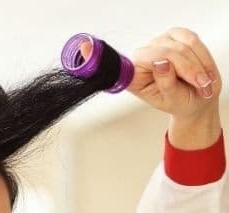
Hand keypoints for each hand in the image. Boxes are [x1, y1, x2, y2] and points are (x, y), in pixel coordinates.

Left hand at [80, 27, 221, 120]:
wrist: (195, 99)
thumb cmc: (180, 102)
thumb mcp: (172, 99)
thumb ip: (166, 82)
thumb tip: (161, 61)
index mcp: (132, 77)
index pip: (120, 66)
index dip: (101, 57)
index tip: (84, 49)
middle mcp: (141, 58)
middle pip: (162, 54)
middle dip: (186, 69)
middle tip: (201, 84)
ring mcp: (156, 44)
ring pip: (179, 47)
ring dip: (196, 65)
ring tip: (203, 83)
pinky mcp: (173, 36)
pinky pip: (190, 40)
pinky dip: (201, 55)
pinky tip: (202, 71)